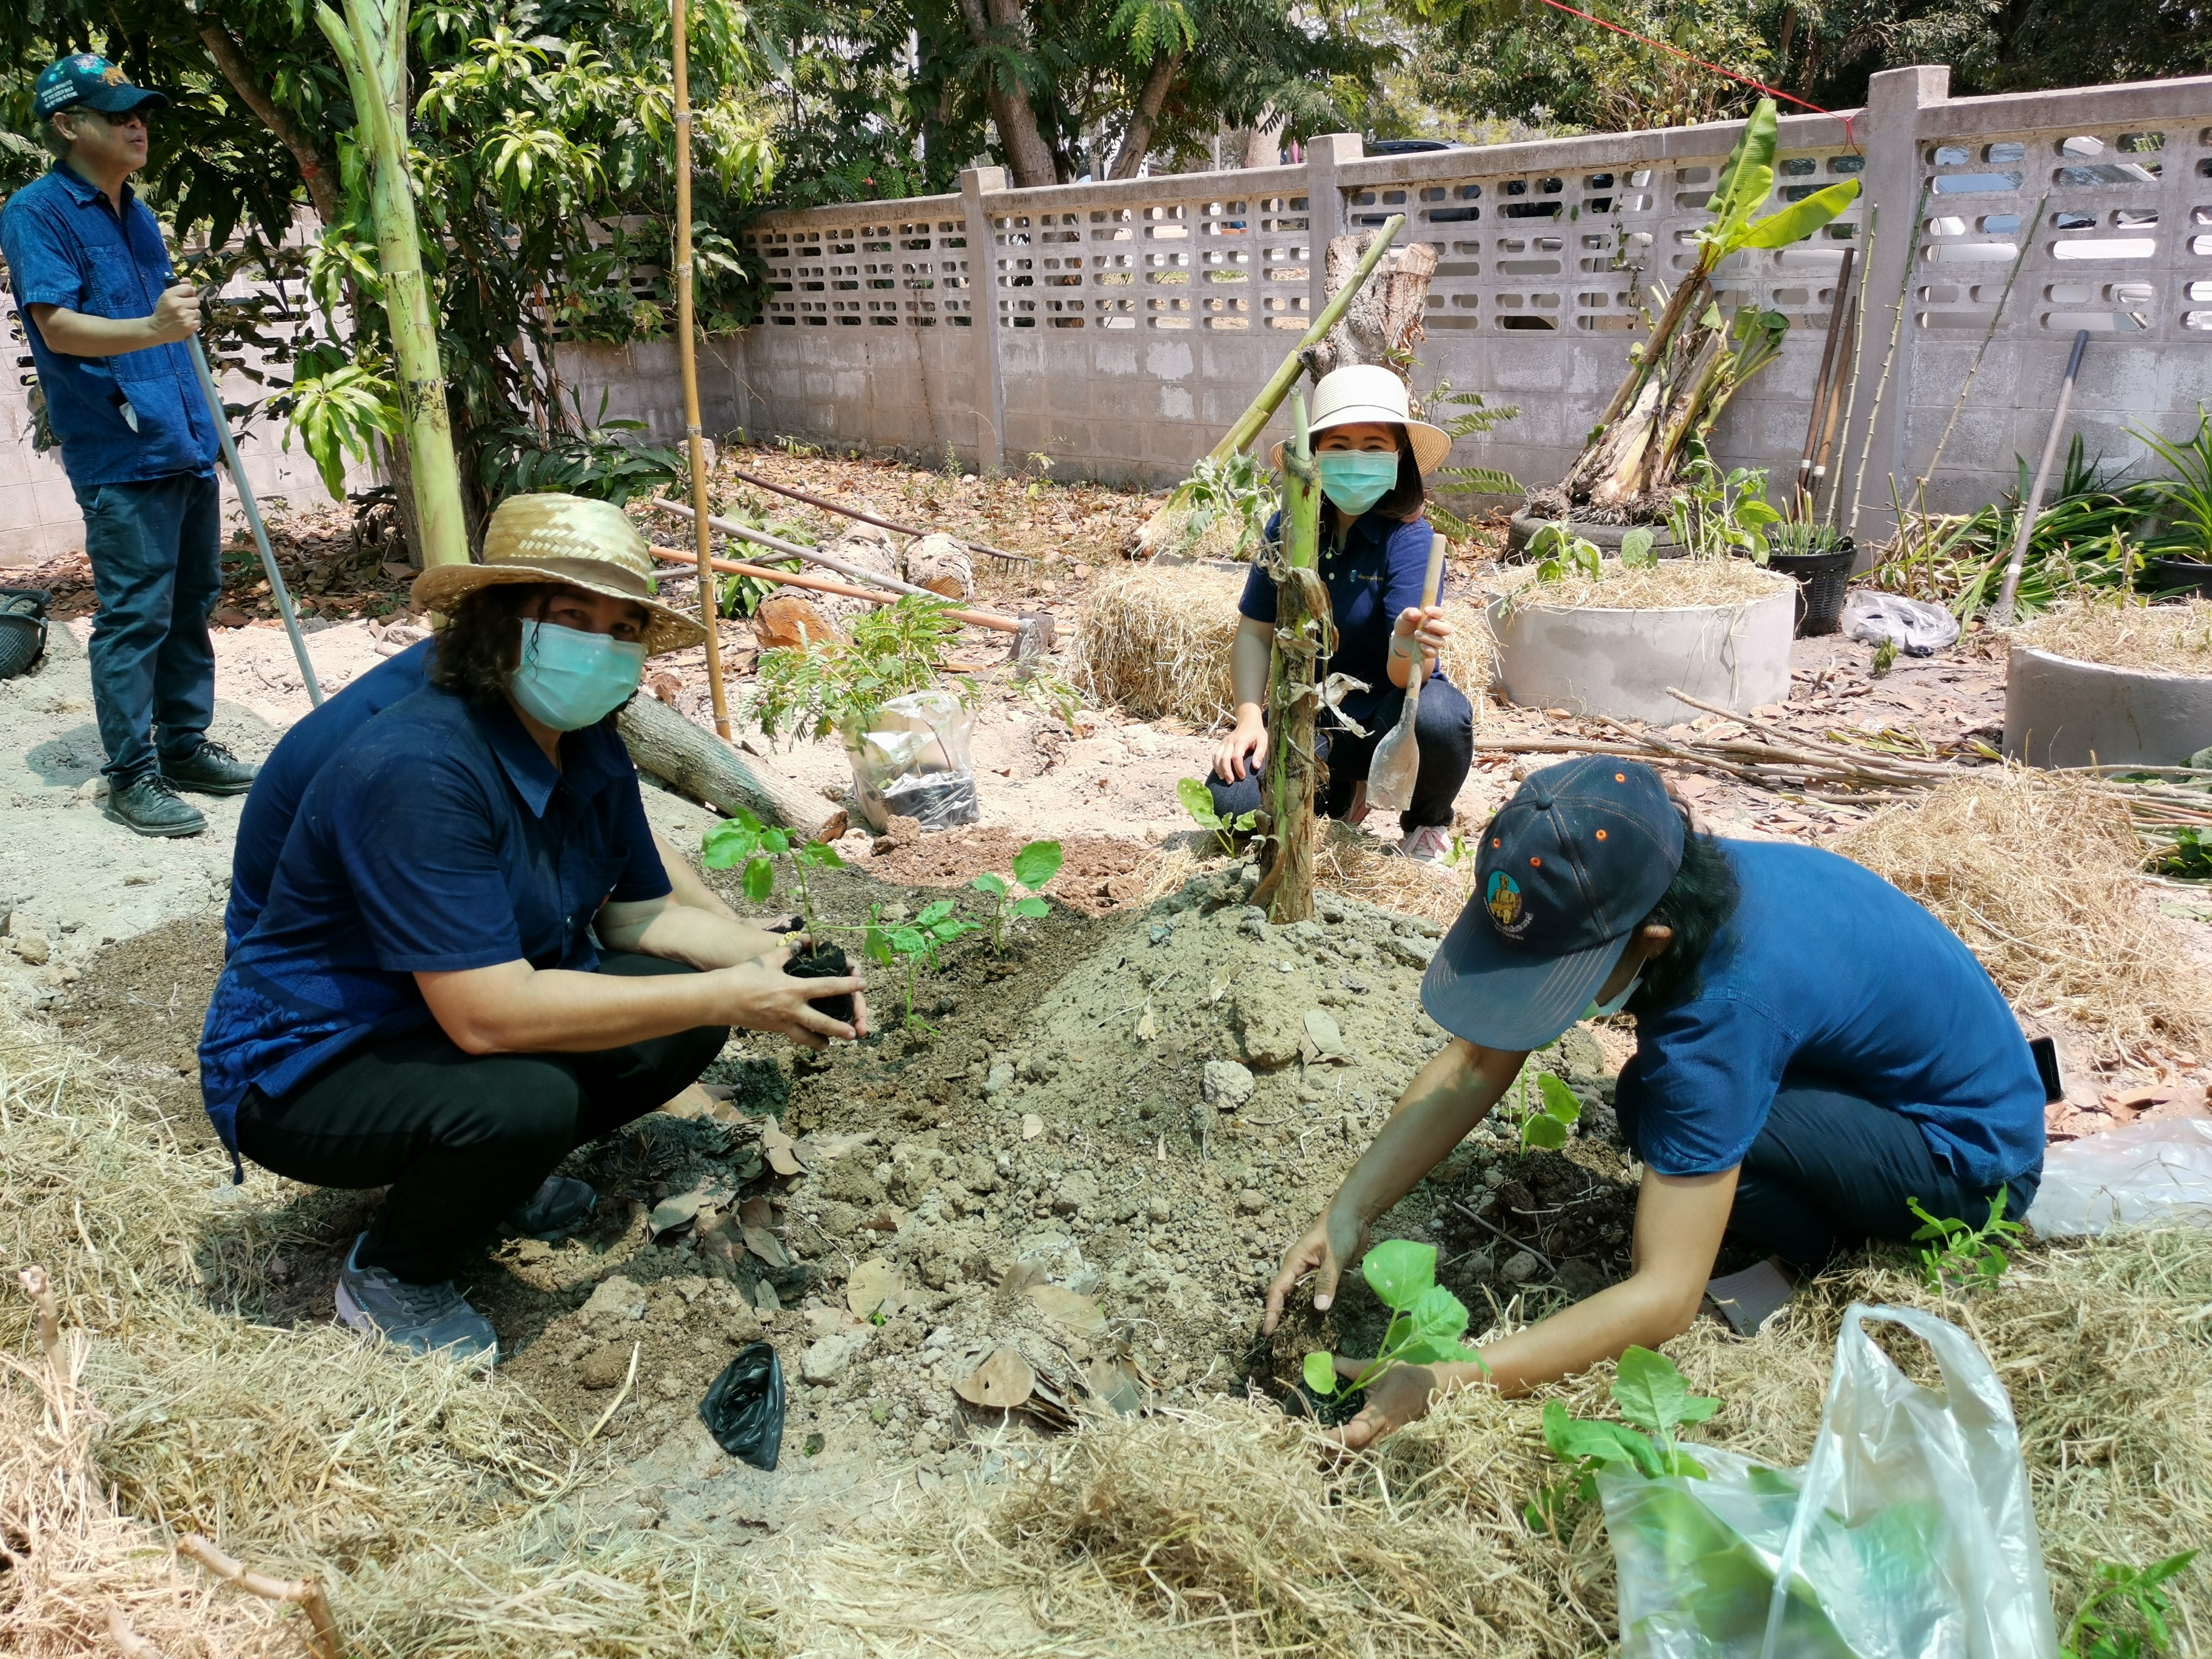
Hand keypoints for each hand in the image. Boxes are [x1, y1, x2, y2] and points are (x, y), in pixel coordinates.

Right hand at [147, 284, 199, 346]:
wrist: (157, 329)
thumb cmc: (163, 311)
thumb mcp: (166, 296)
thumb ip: (178, 287)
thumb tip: (189, 280)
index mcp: (170, 295)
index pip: (189, 288)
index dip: (189, 293)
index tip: (186, 297)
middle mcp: (178, 305)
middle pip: (196, 300)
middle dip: (191, 304)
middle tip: (183, 308)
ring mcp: (184, 316)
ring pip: (198, 311)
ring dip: (192, 314)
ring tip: (183, 317)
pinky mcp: (189, 326)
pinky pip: (198, 321)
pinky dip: (193, 323)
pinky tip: (185, 323)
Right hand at [711, 946, 863, 1047]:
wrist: (721, 999)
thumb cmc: (744, 975)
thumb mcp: (768, 959)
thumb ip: (788, 952)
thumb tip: (802, 943)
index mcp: (794, 989)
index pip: (827, 987)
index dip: (847, 986)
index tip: (863, 985)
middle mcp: (791, 1009)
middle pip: (822, 1022)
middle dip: (840, 1028)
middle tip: (855, 1033)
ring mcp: (782, 1022)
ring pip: (807, 1036)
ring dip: (821, 1041)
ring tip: (831, 1045)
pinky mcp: (772, 1029)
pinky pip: (792, 1035)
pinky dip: (803, 1038)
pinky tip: (808, 1039)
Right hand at [1214, 713, 1267, 782]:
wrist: (1248, 722)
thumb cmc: (1257, 733)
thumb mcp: (1263, 741)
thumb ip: (1260, 753)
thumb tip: (1255, 767)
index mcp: (1241, 740)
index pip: (1236, 756)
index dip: (1238, 768)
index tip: (1242, 777)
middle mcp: (1230, 741)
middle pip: (1224, 758)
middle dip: (1226, 771)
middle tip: (1231, 782)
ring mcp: (1224, 742)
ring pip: (1217, 757)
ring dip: (1219, 769)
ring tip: (1224, 779)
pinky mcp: (1221, 744)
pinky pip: (1215, 755)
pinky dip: (1215, 764)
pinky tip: (1219, 772)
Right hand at [1263, 1202, 1367, 1334]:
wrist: (1355, 1214)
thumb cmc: (1339, 1229)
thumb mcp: (1334, 1255)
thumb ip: (1327, 1280)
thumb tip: (1319, 1308)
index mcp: (1294, 1261)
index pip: (1278, 1290)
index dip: (1272, 1311)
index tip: (1268, 1331)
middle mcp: (1299, 1268)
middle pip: (1286, 1296)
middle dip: (1282, 1317)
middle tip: (1282, 1342)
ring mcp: (1312, 1272)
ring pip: (1301, 1296)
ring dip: (1299, 1313)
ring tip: (1298, 1337)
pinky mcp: (1325, 1274)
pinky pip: (1317, 1293)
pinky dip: (1315, 1306)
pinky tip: (1320, 1321)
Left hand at [1326, 1357, 1437, 1450]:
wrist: (1430, 1389)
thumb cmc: (1404, 1376)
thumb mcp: (1377, 1367)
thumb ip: (1350, 1367)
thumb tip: (1325, 1366)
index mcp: (1381, 1412)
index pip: (1358, 1432)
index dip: (1338, 1437)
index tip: (1317, 1437)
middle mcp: (1384, 1432)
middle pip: (1355, 1452)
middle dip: (1332, 1451)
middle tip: (1309, 1442)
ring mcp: (1387, 1441)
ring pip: (1360, 1457)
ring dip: (1339, 1455)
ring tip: (1317, 1445)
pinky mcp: (1386, 1443)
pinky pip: (1366, 1454)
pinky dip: (1349, 1454)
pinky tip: (1334, 1447)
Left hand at [1392, 604, 1450, 661]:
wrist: (1398, 640)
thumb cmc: (1405, 626)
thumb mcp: (1404, 617)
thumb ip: (1409, 613)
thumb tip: (1417, 613)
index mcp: (1433, 619)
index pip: (1440, 613)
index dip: (1435, 611)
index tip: (1426, 611)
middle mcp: (1437, 631)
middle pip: (1447, 629)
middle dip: (1436, 626)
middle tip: (1424, 623)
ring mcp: (1435, 642)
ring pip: (1440, 642)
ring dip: (1428, 637)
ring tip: (1416, 634)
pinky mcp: (1430, 652)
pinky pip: (1435, 653)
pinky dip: (1428, 649)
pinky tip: (1420, 645)